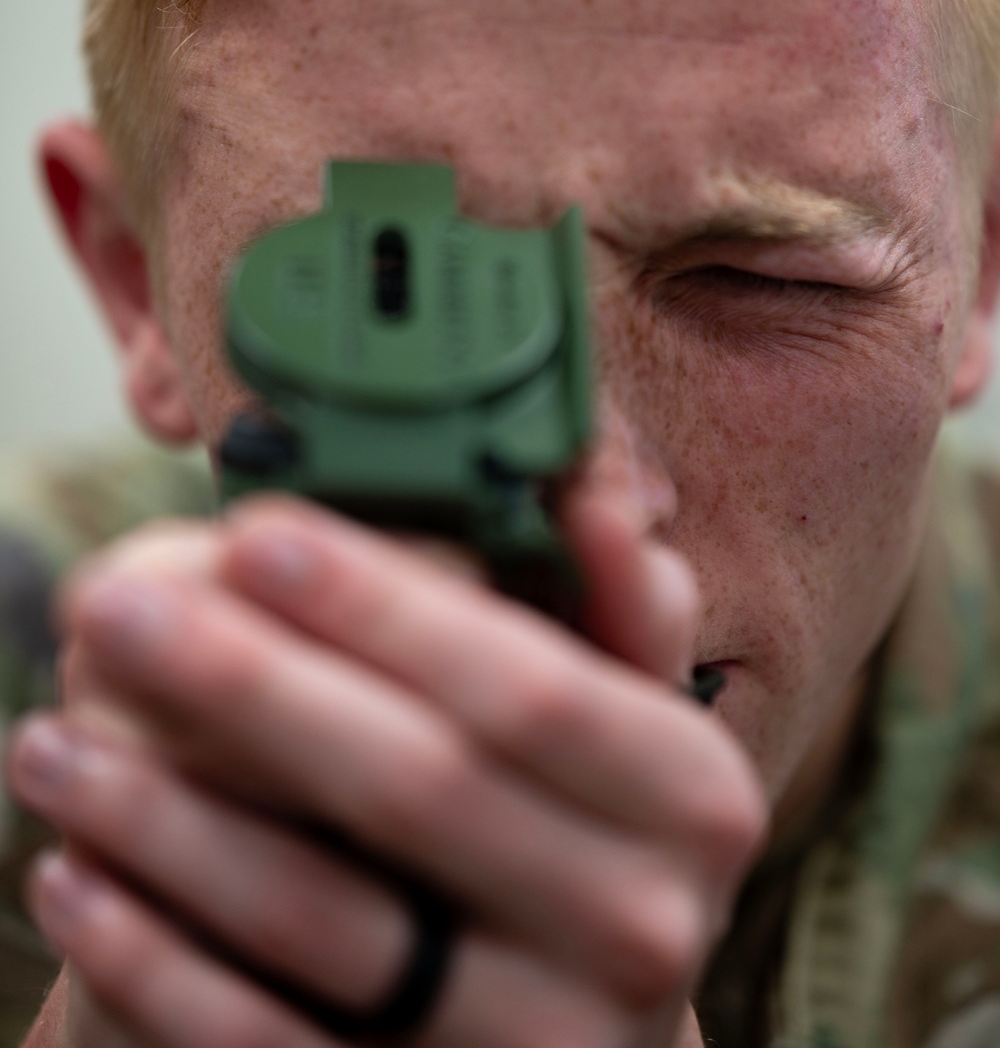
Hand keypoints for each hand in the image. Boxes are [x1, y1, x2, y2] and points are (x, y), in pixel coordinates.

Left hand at [9, 485, 762, 1047]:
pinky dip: (153, 961)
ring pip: (322, 920)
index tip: (252, 532)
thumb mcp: (630, 718)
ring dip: (162, 822)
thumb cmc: (584, 828)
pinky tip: (71, 875)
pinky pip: (263, 1045)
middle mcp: (637, 926)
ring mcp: (537, 1045)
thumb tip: (592, 494)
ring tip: (49, 740)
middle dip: (249, 685)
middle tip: (115, 606)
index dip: (382, 607)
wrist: (584, 1030)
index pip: (522, 683)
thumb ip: (620, 606)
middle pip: (413, 786)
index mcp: (689, 796)